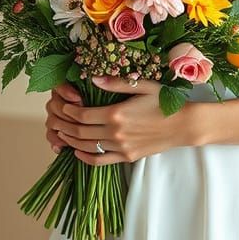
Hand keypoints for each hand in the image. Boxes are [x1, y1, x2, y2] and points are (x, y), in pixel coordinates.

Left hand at [45, 75, 195, 165]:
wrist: (182, 125)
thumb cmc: (163, 102)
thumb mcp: (141, 86)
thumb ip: (115, 83)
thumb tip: (93, 78)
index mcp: (116, 114)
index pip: (82, 114)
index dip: (68, 111)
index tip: (63, 106)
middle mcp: (115, 133)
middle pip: (80, 132)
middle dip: (64, 126)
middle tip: (56, 121)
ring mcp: (121, 147)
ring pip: (87, 147)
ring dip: (71, 141)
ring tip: (62, 134)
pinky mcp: (127, 157)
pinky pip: (101, 160)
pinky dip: (85, 158)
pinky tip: (78, 152)